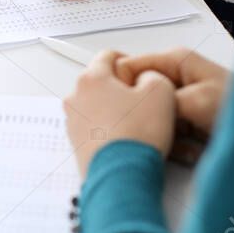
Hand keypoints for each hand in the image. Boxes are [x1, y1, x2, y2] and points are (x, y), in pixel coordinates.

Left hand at [64, 50, 176, 178]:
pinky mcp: (77, 144)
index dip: (129, 61)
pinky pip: (95, 127)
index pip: (108, 56)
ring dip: (115, 109)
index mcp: (91, 79)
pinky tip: (127, 139)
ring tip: (137, 123)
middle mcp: (75, 99)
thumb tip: (146, 80)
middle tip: (143, 100)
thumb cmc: (136, 135)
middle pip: (101, 83)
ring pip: (97, 106)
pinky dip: (109, 129)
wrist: (121, 176)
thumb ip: (154, 75)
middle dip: (121, 88)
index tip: (140, 72)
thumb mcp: (160, 91)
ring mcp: (73, 123)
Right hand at [116, 48, 232, 164]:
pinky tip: (195, 152)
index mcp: (174, 61)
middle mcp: (174, 80)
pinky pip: (164, 137)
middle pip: (137, 100)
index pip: (126, 68)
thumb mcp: (196, 101)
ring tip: (190, 145)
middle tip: (168, 132)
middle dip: (149, 120)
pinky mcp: (185, 125)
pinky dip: (177, 149)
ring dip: (166, 138)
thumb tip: (133, 106)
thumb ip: (159, 100)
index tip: (128, 112)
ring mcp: (178, 104)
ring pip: (149, 122)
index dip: (123, 91)